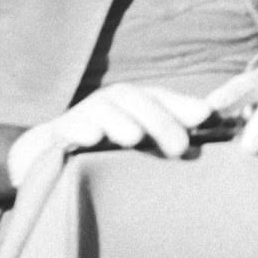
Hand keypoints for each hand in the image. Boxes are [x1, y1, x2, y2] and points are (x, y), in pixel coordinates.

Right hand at [6, 83, 212, 187]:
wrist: (47, 159)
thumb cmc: (104, 153)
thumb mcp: (137, 145)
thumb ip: (169, 141)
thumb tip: (211, 140)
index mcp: (131, 106)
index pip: (160, 98)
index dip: (183, 105)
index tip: (206, 117)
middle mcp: (108, 105)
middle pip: (134, 100)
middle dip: (158, 120)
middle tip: (180, 146)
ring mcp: (81, 117)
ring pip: (103, 109)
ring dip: (121, 120)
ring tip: (135, 137)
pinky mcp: (54, 135)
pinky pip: (67, 128)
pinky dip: (80, 129)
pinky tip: (92, 137)